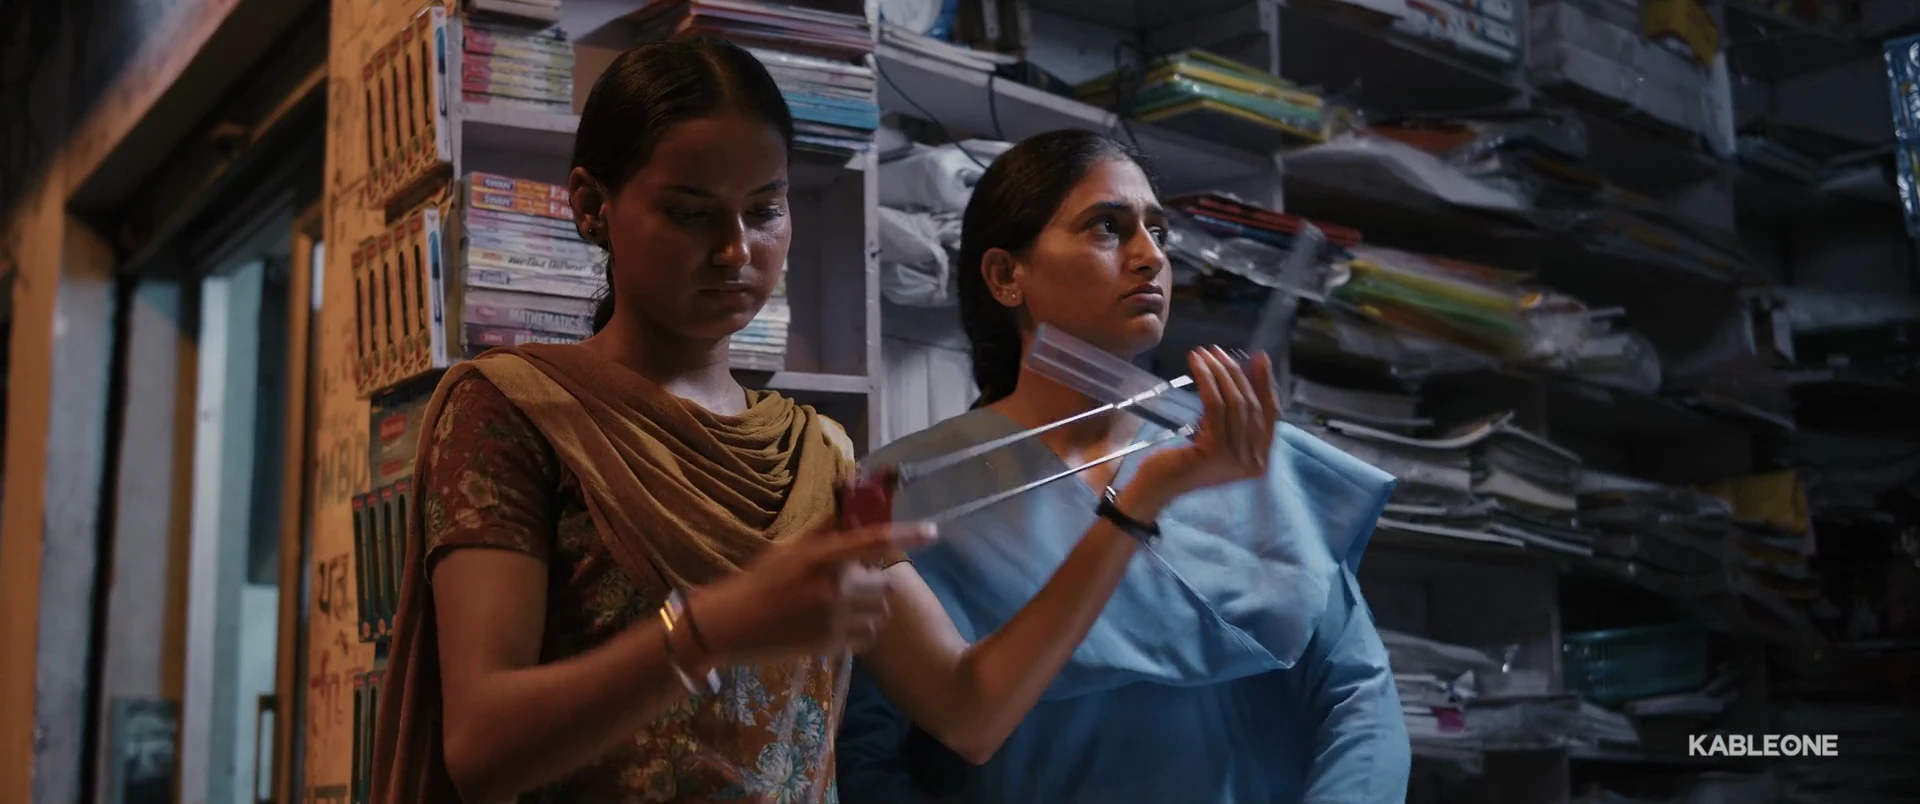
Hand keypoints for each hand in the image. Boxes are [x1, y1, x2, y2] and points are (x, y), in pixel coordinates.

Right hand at [688, 522, 937, 664]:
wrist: (733, 625)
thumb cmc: (761, 581)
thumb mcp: (791, 550)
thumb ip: (825, 532)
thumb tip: (851, 510)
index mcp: (823, 557)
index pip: (876, 541)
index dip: (909, 535)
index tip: (934, 532)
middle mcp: (835, 588)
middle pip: (886, 584)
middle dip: (877, 582)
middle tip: (856, 582)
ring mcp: (835, 620)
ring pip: (880, 613)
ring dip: (872, 608)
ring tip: (846, 605)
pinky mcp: (832, 645)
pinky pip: (867, 636)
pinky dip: (861, 630)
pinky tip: (839, 625)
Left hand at [1133, 346, 1280, 499]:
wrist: (1158, 487)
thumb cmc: (1184, 461)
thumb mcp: (1216, 438)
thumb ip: (1233, 418)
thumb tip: (1242, 375)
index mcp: (1259, 460)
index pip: (1271, 415)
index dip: (1266, 384)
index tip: (1260, 358)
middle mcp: (1254, 462)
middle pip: (1251, 405)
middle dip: (1236, 372)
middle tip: (1218, 351)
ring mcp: (1236, 459)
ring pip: (1234, 403)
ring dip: (1219, 372)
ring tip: (1205, 354)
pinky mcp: (1216, 451)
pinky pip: (1215, 407)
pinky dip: (1207, 381)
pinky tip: (1197, 366)